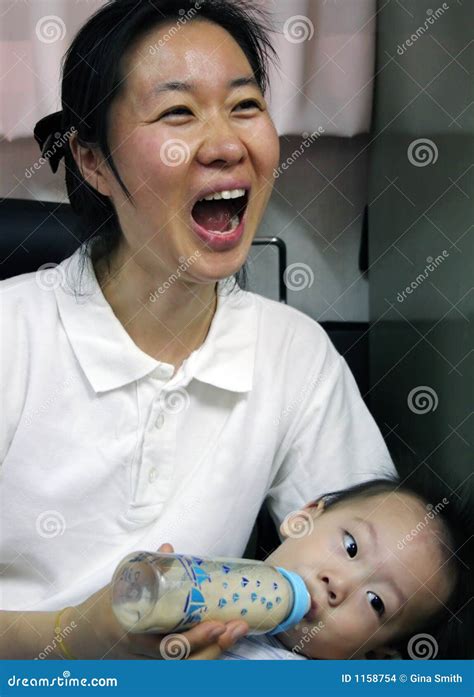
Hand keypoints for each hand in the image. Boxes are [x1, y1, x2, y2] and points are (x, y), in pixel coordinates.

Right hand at [64, 543, 248, 659]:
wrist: (80, 639)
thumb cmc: (101, 609)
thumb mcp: (119, 585)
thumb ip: (145, 568)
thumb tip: (168, 547)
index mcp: (134, 634)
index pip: (169, 645)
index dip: (196, 638)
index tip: (217, 625)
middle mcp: (143, 655)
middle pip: (185, 661)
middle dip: (215, 646)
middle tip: (237, 628)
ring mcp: (148, 664)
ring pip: (186, 667)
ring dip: (215, 652)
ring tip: (236, 633)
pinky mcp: (154, 666)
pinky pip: (182, 667)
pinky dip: (204, 656)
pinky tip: (222, 643)